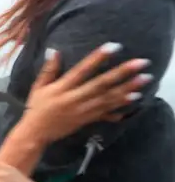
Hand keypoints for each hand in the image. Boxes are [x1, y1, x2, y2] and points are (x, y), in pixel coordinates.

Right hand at [21, 43, 152, 143]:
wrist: (35, 134)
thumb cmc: (36, 108)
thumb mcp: (38, 87)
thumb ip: (48, 70)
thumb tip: (55, 51)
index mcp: (61, 89)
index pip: (81, 71)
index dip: (97, 59)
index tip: (114, 46)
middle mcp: (74, 99)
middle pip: (100, 85)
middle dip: (122, 73)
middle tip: (142, 63)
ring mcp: (82, 111)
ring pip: (107, 98)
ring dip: (127, 89)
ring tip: (144, 79)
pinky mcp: (87, 120)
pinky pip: (106, 112)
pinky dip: (119, 106)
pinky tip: (134, 99)